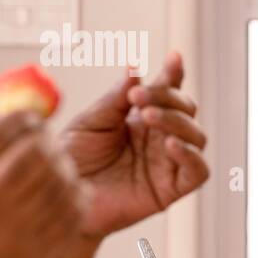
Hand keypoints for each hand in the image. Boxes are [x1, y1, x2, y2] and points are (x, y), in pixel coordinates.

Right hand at [0, 112, 87, 257]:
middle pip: (31, 159)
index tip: (31, 118)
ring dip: (64, 166)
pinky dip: (76, 195)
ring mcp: (7, 236)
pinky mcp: (32, 257)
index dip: (20, 122)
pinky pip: (68, 216)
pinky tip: (71, 188)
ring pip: (55, 185)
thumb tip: (12, 121)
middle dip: (45, 141)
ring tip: (59, 163)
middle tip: (48, 139)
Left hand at [62, 52, 208, 239]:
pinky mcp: (171, 190)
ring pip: (197, 136)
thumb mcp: (90, 122)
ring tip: (148, 117)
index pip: (168, 92)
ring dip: (177, 122)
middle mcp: (159, 139)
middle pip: (187, 110)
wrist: (60, 199)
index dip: (175, 75)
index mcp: (141, 119)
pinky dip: (190, 155)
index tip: (174, 58)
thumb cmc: (71, 162)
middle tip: (137, 97)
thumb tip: (136, 69)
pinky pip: (198, 171)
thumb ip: (115, 98)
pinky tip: (169, 145)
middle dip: (168, 97)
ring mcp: (167, 163)